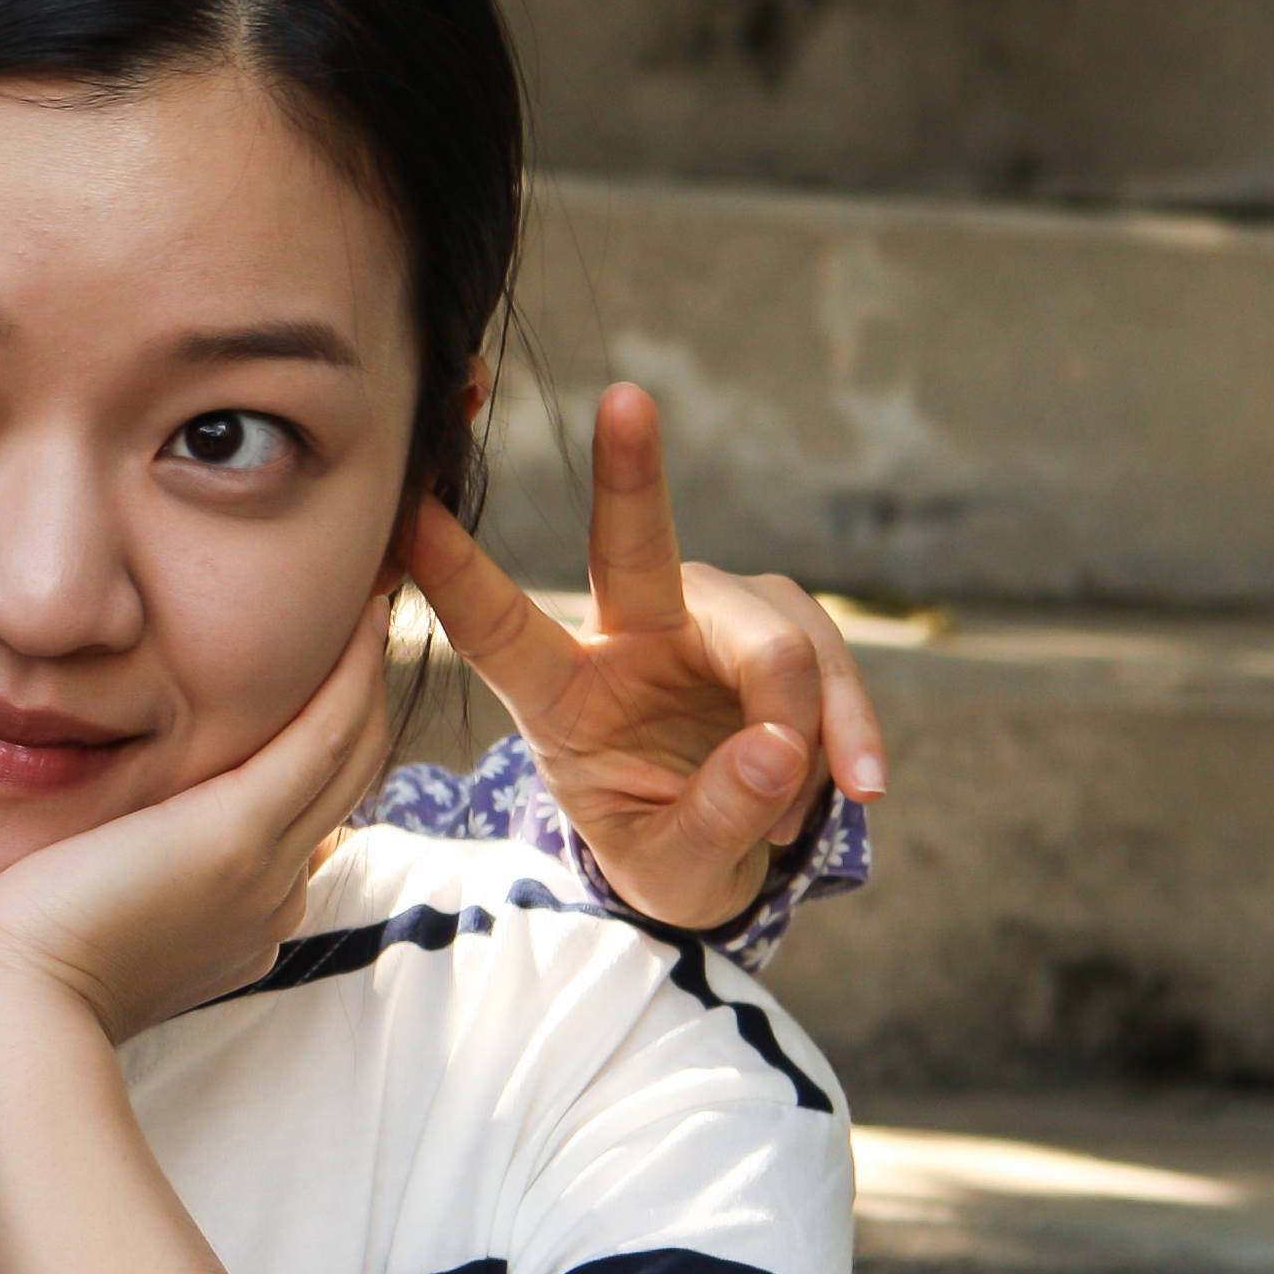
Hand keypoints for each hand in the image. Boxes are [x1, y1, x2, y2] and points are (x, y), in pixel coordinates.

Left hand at [0, 591, 396, 1074]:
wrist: (1, 1009)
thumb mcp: (62, 916)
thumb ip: (89, 875)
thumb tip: (66, 843)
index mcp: (232, 923)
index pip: (291, 820)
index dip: (308, 747)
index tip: (304, 676)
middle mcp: (267, 900)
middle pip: (338, 783)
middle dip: (354, 699)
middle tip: (366, 610)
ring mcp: (264, 871)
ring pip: (348, 755)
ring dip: (367, 674)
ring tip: (377, 594)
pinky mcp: (238, 835)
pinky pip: (325, 735)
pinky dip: (353, 674)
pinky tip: (363, 612)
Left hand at [404, 384, 885, 933]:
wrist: (729, 857)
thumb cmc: (668, 851)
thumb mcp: (674, 872)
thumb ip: (716, 818)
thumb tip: (779, 747)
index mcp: (560, 696)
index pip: (497, 630)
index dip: (456, 575)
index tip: (411, 509)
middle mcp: (629, 635)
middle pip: (634, 546)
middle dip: (628, 469)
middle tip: (625, 400)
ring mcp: (709, 620)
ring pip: (771, 633)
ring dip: (805, 721)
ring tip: (798, 816)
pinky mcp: (779, 622)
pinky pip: (827, 659)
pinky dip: (847, 725)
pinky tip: (861, 785)